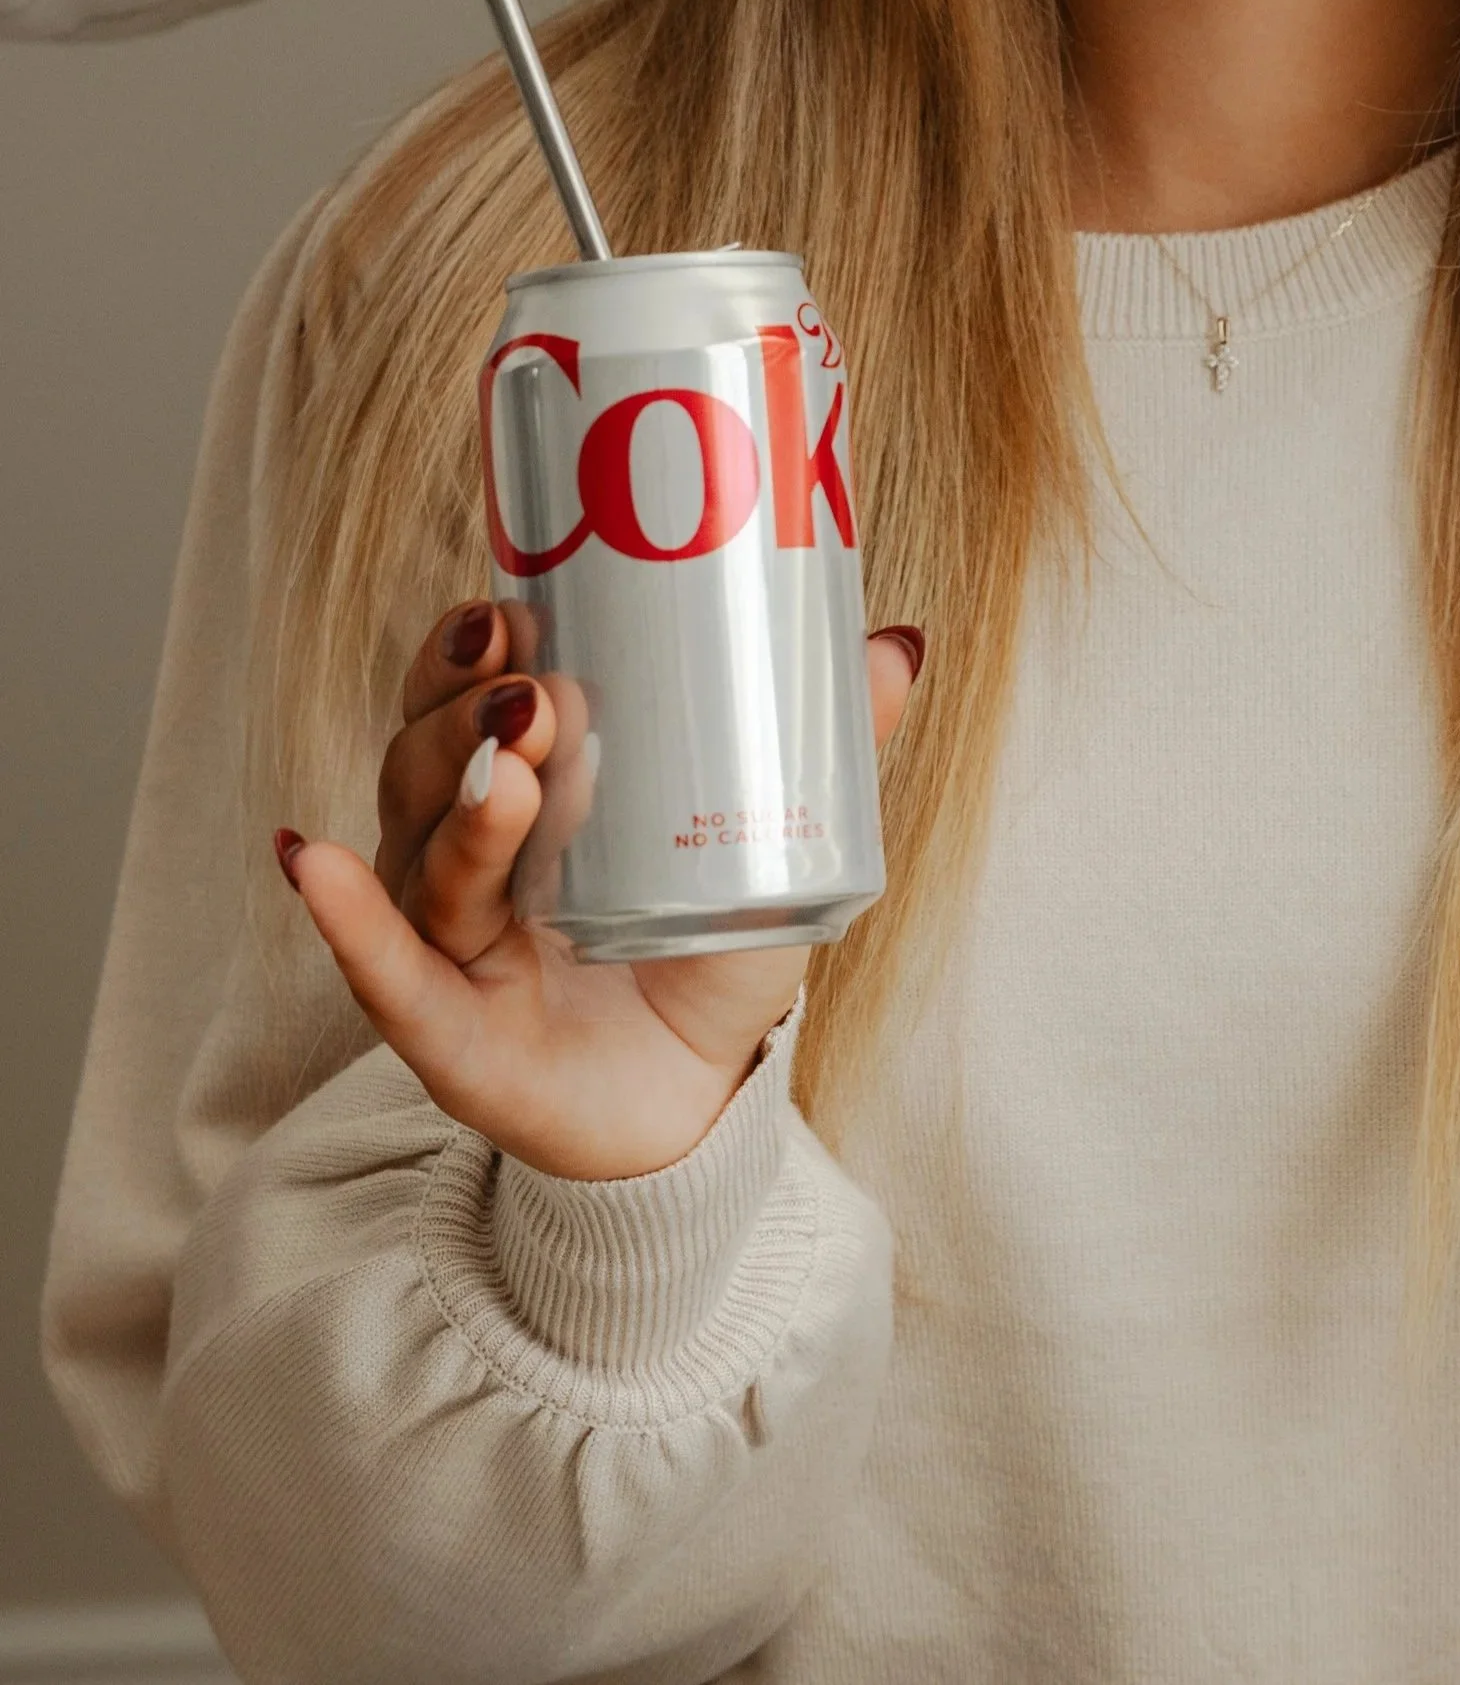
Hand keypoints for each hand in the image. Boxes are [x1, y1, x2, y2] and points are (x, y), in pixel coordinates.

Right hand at [279, 598, 925, 1179]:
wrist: (703, 1100)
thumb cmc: (708, 948)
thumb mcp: (772, 842)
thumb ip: (820, 745)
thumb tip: (896, 645)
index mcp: (526, 783)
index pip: (466, 689)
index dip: (472, 645)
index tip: (515, 607)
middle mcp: (467, 848)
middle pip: (427, 757)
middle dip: (468, 713)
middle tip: (532, 691)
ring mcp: (450, 938)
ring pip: (422, 849)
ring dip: (455, 800)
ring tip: (505, 768)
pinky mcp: (450, 1031)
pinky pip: (383, 971)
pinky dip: (348, 917)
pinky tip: (315, 863)